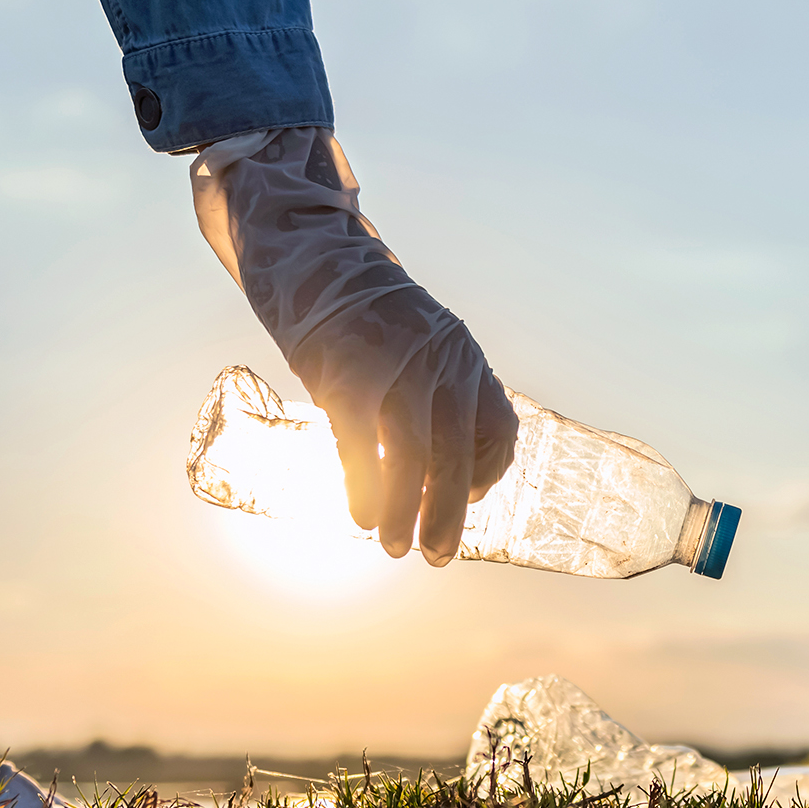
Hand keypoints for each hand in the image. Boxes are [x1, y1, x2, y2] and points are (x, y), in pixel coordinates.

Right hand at [191, 128, 518, 563]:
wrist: (309, 253)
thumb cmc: (356, 313)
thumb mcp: (414, 344)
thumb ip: (427, 394)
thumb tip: (420, 464)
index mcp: (464, 355)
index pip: (499, 426)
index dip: (490, 472)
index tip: (473, 500)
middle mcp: (443, 360)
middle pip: (458, 452)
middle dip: (448, 512)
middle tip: (438, 554)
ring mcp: (399, 366)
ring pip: (414, 458)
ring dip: (404, 511)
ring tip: (395, 547)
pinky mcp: (350, 374)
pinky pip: (364, 447)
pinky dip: (364, 488)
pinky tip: (360, 515)